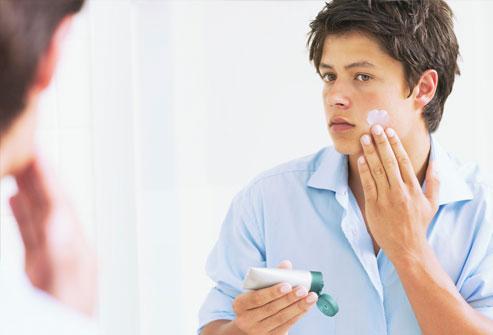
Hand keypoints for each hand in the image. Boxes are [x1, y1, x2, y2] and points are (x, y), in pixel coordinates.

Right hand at [9, 154, 96, 315]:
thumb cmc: (62, 319)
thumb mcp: (62, 283)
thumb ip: (60, 251)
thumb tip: (56, 218)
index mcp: (74, 248)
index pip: (60, 203)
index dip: (48, 176)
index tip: (38, 149)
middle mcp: (67, 247)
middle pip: (51, 203)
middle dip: (38, 175)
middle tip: (25, 145)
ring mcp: (53, 256)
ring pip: (39, 214)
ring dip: (28, 189)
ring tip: (16, 164)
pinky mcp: (40, 267)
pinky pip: (30, 232)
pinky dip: (21, 213)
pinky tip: (12, 199)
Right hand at [231, 260, 317, 334]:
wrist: (248, 324)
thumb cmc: (254, 300)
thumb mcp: (256, 288)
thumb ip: (270, 276)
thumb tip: (286, 264)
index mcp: (240, 304)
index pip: (256, 298)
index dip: (272, 292)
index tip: (287, 284)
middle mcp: (246, 320)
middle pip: (271, 309)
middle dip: (289, 298)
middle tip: (303, 289)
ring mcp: (258, 331)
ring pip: (281, 318)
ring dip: (298, 307)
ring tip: (311, 297)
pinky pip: (286, 325)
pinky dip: (298, 314)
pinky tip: (307, 306)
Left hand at [357, 124, 439, 260]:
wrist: (408, 247)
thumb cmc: (419, 224)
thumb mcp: (432, 203)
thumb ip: (434, 181)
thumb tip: (436, 162)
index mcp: (414, 188)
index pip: (404, 161)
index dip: (395, 145)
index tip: (389, 132)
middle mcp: (400, 191)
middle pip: (389, 161)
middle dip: (381, 143)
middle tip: (375, 127)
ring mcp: (386, 198)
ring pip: (377, 171)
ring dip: (370, 153)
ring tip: (365, 138)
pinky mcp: (374, 206)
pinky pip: (368, 185)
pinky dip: (364, 171)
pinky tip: (360, 159)